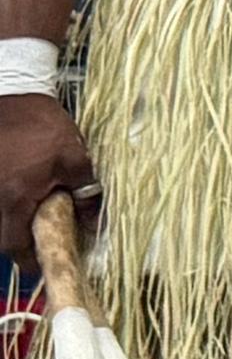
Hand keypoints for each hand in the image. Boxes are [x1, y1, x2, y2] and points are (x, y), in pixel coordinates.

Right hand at [0, 90, 97, 267]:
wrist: (12, 94)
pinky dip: (6, 207)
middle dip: (20, 245)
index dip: (31, 260)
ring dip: (12, 224)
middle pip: (1, 238)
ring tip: (34, 218)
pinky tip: (22, 199)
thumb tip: (95, 222)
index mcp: (16, 199)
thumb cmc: (42, 126)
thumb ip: (86, 194)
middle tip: (42, 241)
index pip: (16, 247)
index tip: (44, 264)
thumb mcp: (75, 160)